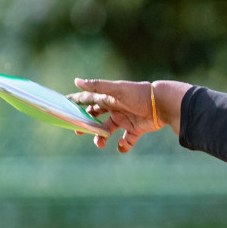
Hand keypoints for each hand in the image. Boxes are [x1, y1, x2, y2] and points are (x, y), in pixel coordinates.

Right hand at [69, 78, 186, 151]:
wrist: (163, 104)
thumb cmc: (139, 94)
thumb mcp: (117, 90)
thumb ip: (97, 87)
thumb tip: (76, 81)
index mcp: (109, 98)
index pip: (88, 99)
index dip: (76, 102)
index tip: (63, 105)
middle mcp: (115, 108)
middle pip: (95, 117)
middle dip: (85, 124)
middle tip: (78, 131)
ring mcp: (125, 119)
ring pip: (107, 131)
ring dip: (100, 138)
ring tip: (100, 143)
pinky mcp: (136, 129)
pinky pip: (126, 141)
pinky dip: (123, 146)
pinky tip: (121, 145)